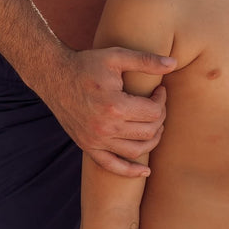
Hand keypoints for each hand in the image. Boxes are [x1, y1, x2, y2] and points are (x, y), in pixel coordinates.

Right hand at [42, 45, 175, 175]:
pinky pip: (111, 166)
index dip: (162, 101)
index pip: (154, 112)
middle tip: (156, 105)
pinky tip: (145, 172)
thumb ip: (146, 60)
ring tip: (154, 125)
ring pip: (136, 151)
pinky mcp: (87, 146)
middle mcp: (105, 128)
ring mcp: (95, 140)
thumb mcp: (116, 56)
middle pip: (148, 132)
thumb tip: (174, 63)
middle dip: (159, 118)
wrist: (53, 76)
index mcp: (115, 106)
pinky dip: (130, 172)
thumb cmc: (86, 64)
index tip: (159, 90)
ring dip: (152, 140)